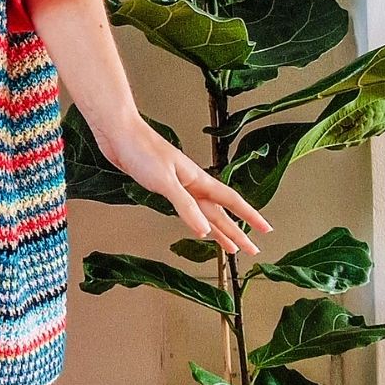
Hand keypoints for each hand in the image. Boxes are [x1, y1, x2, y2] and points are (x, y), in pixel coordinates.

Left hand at [102, 114, 271, 260]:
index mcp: (198, 180)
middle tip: (251, 250)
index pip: (231, 201)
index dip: (249, 216)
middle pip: (221, 213)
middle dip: (237, 232)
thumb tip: (204, 231)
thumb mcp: (166, 182)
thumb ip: (185, 207)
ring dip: (219, 230)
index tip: (265, 229)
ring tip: (231, 247)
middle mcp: (192, 184)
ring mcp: (179, 187)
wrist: (119, 135)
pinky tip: (199, 228)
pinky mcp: (163, 188)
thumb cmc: (142, 150)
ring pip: (205, 214)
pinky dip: (197, 222)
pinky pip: (188, 211)